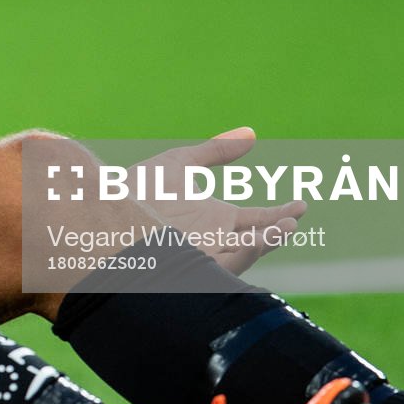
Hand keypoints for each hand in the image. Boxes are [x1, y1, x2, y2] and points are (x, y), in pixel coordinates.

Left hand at [137, 127, 304, 275]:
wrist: (101, 209)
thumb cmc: (138, 189)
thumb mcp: (180, 163)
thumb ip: (215, 150)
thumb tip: (251, 135)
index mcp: (217, 221)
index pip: (258, 222)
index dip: (280, 215)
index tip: (301, 205)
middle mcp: (214, 242)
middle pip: (255, 242)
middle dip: (276, 232)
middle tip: (295, 219)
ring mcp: (201, 257)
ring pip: (240, 257)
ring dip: (263, 245)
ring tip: (284, 228)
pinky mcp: (187, 268)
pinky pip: (217, 269)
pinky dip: (237, 257)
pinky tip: (251, 242)